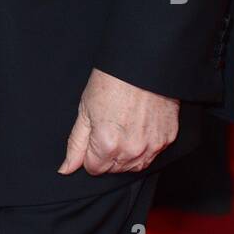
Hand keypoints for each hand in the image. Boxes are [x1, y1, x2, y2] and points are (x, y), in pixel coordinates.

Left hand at [58, 68, 178, 175]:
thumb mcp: (84, 110)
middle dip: (108, 155)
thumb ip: (76, 144)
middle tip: (109, 127)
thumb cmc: (111, 82)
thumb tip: (66, 169)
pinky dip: (145, 146)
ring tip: (124, 128)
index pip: (94, 168)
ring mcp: (152, 146)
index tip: (95, 135)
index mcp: (107, 144)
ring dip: (127, 154)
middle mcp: (131, 150)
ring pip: (134, 166)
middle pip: (114, 169)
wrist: (142, 64)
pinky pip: (153, 154)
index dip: (90, 153)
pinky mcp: (168, 139)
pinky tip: (139, 126)